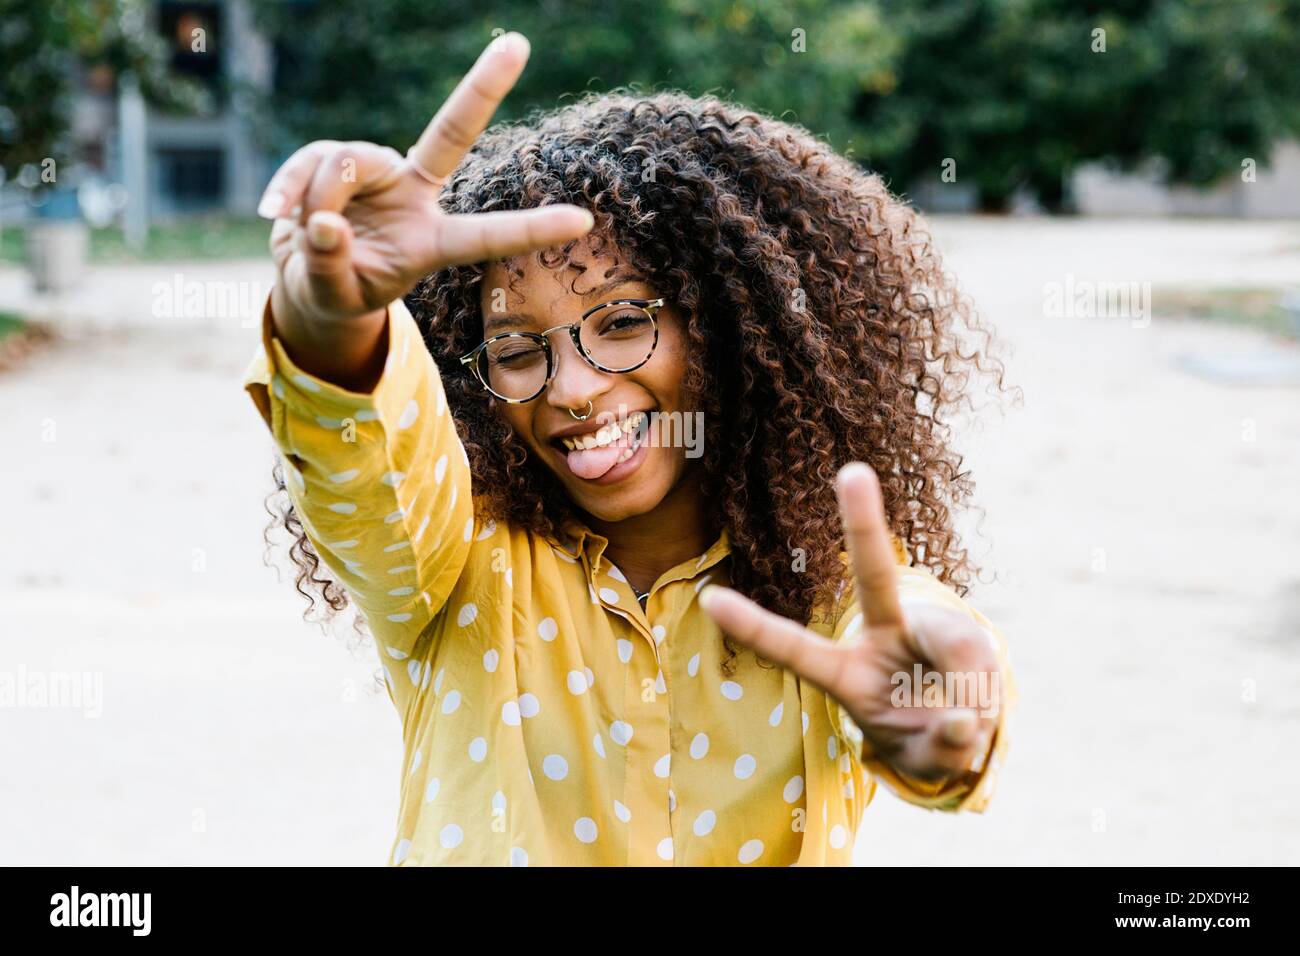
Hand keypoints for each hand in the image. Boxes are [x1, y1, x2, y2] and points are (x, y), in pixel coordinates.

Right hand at [258, 32, 592, 382]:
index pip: (487, 235)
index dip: (531, 228)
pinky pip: (313, 159)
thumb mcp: (334, 295)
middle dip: (482, 87)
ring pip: (349, 159)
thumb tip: (324, 225)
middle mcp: (415, 197)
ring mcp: (379, 173)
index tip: (582, 221)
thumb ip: (331, 266)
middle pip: (449, 133)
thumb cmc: (336, 293)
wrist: (305, 277)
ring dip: (318, 195)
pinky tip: (273, 213)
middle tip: (518, 43)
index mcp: (433, 242)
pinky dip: (290, 186)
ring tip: (305, 233)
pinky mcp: (338, 159)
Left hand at [700, 462, 1001, 783]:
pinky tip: (976, 718)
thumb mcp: (922, 757)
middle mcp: (883, 637)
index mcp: (847, 671)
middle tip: (852, 472)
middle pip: (875, 576)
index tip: (710, 601)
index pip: (797, 649)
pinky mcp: (970, 638)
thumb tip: (963, 719)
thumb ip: (939, 747)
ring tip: (961, 728)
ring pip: (957, 653)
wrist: (965, 729)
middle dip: (863, 524)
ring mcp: (929, 631)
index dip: (755, 627)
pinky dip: (983, 709)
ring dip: (967, 703)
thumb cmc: (921, 739)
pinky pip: (983, 670)